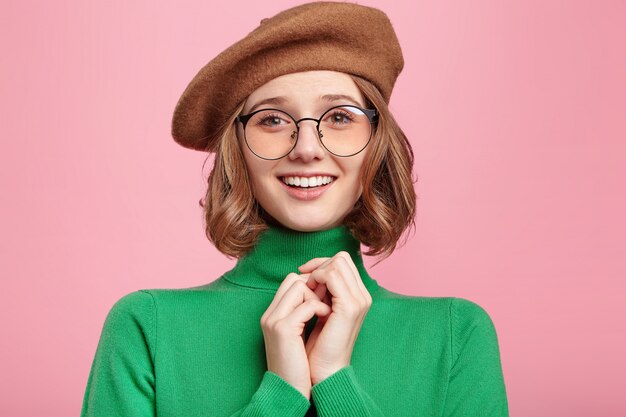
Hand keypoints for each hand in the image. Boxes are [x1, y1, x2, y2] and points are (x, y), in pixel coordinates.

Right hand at [260, 272, 330, 398]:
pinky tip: (327, 318)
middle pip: (294, 279)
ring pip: (299, 286)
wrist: (291, 390)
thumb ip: (303, 311)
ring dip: (318, 296)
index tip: (326, 298)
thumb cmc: (299, 365)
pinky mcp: (283, 328)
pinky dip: (320, 308)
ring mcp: (274, 319)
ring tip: (327, 311)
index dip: (312, 284)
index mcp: (273, 314)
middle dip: (316, 286)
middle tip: (329, 302)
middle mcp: (270, 313)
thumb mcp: (299, 333)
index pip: (291, 280)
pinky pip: (306, 305)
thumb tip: (322, 290)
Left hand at [298, 251, 372, 384]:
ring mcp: (359, 300)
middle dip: (320, 265)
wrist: (324, 370)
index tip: (305, 275)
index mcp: (358, 296)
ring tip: (308, 289)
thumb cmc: (320, 344)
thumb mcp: (324, 310)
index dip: (322, 264)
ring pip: (337, 263)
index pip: (343, 261)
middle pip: (342, 258)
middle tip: (306, 281)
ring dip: (317, 272)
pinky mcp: (349, 307)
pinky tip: (309, 294)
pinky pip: (331, 276)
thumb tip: (313, 269)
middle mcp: (363, 295)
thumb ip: (325, 291)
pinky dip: (317, 279)